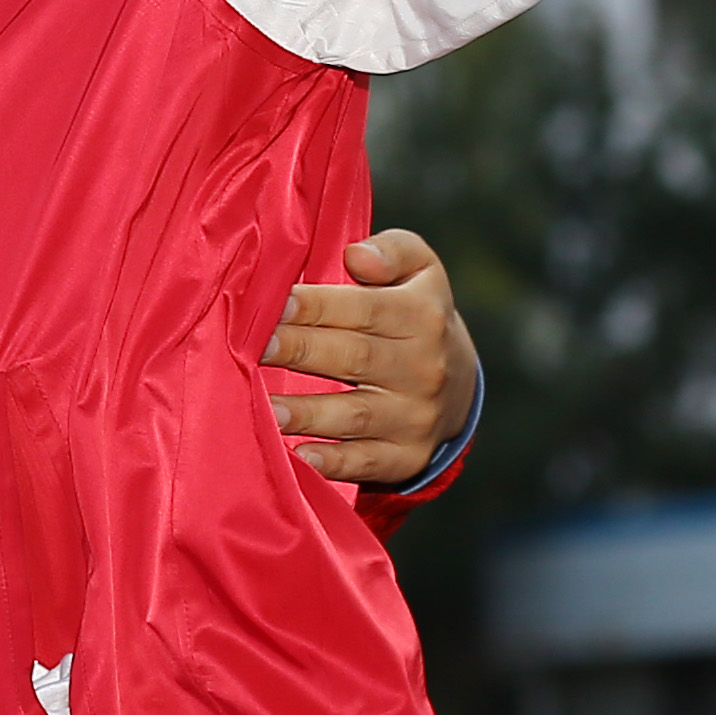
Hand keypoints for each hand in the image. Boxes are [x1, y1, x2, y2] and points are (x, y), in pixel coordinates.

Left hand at [264, 229, 479, 485]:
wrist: (459, 381)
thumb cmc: (417, 310)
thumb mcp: (420, 267)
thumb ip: (391, 250)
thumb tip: (358, 256)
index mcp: (422, 316)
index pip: (362, 309)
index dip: (315, 305)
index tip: (273, 304)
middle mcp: (423, 368)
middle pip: (353, 358)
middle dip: (301, 351)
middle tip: (256, 347)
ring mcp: (416, 416)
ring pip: (356, 415)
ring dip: (309, 413)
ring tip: (266, 407)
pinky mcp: (408, 456)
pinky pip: (368, 462)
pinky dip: (334, 464)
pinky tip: (300, 458)